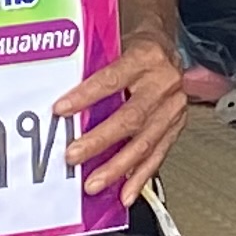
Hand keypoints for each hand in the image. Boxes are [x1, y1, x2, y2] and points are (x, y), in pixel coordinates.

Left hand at [59, 37, 190, 194]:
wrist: (170, 46)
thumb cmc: (139, 46)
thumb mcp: (118, 42)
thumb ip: (95, 63)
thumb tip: (59, 86)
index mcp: (146, 56)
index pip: (112, 79)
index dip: (85, 96)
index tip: (61, 110)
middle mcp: (163, 83)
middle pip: (130, 117)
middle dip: (99, 141)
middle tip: (74, 156)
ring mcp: (173, 107)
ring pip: (144, 142)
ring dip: (117, 167)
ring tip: (95, 183)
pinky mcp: (176, 126)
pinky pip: (158, 155)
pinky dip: (140, 177)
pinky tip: (125, 193)